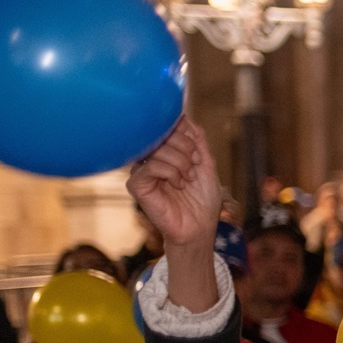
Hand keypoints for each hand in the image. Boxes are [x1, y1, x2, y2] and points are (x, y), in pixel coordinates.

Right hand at [126, 118, 221, 250]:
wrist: (200, 227)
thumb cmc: (203, 199)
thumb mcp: (206, 164)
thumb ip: (197, 140)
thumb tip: (184, 115)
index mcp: (165, 150)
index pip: (168, 124)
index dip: (186, 133)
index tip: (198, 153)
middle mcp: (150, 156)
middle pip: (163, 132)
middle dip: (186, 148)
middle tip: (193, 168)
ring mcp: (141, 170)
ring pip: (158, 148)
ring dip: (181, 163)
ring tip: (187, 179)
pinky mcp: (136, 184)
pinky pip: (151, 166)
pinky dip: (171, 173)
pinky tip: (177, 185)